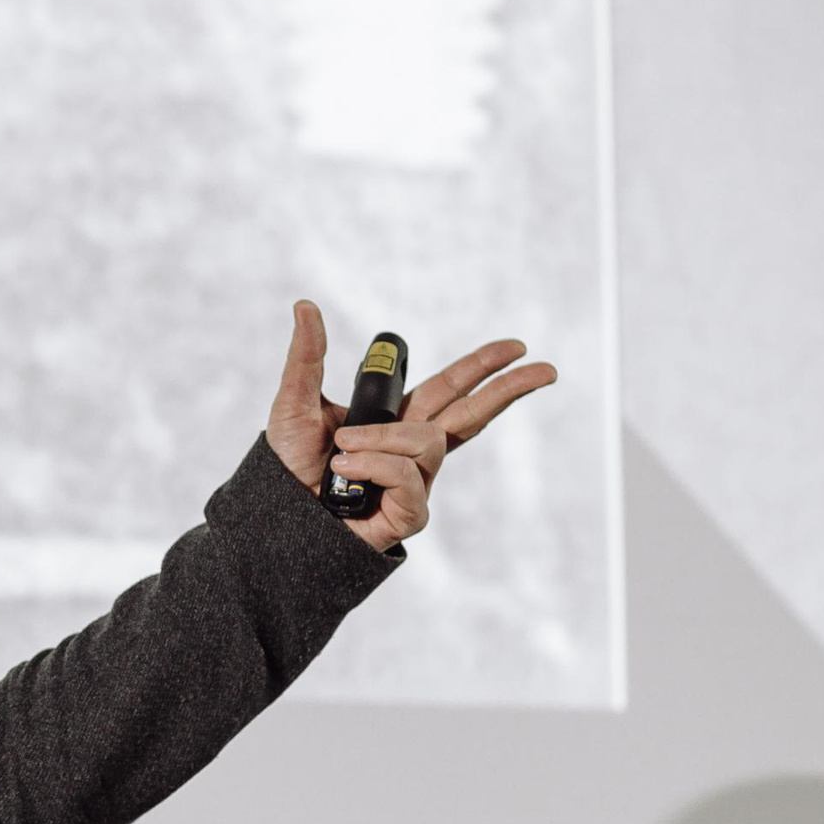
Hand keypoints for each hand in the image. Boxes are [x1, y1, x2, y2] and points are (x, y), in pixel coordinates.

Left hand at [264, 300, 557, 550]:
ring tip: (341, 450)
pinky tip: (347, 472)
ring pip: (427, 441)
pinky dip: (374, 466)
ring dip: (382, 439)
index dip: (481, 367)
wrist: (277, 516)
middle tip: (547, 369)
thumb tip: (306, 307)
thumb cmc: (287, 467)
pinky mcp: (409, 514)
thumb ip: (308, 357)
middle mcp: (412, 451)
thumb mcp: (294, 402)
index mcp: (396, 421)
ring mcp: (415, 483)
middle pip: (474, 414)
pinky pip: (406, 475)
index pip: (450, 389)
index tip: (515, 347)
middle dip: (509, 389)